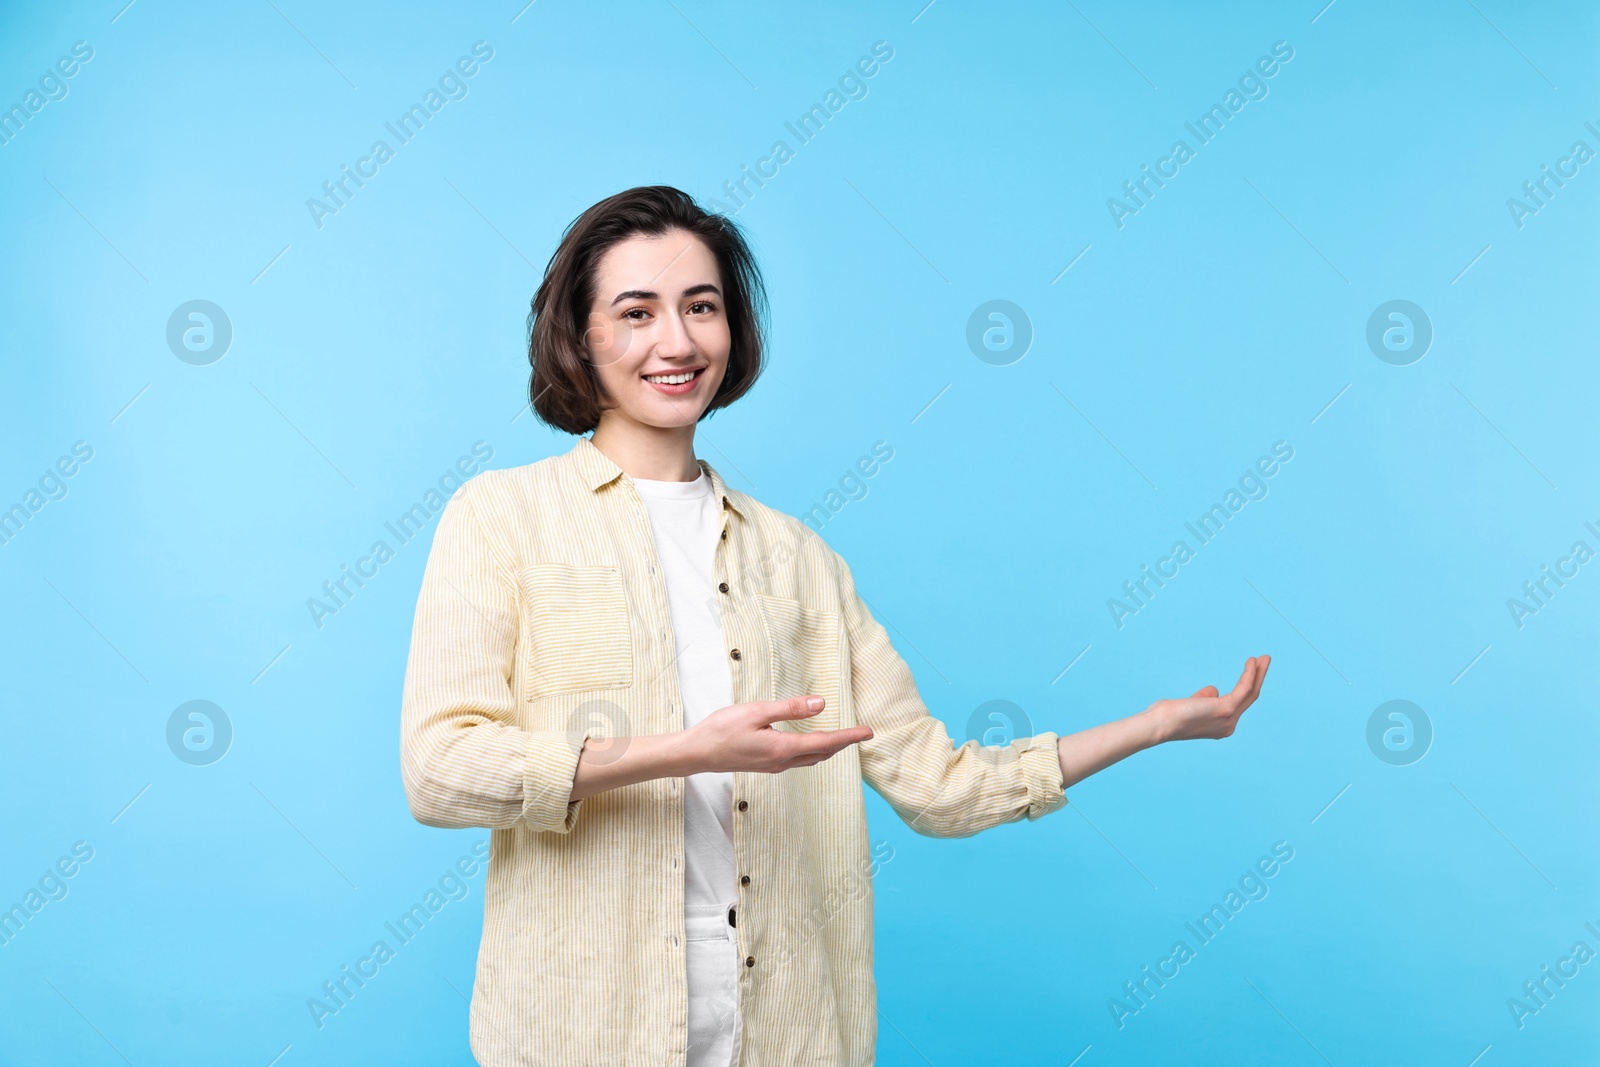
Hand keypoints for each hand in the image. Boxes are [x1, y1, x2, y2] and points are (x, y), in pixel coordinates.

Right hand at [685, 695, 873, 773]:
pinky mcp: (766, 765)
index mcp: (783, 748)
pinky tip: (812, 743)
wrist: (697, 753)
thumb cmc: (722, 730)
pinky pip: (799, 760)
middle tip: (863, 734)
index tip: (868, 732)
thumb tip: (820, 704)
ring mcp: (774, 766)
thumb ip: (790, 708)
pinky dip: (813, 751)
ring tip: (844, 738)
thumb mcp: (757, 711)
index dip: (849, 737)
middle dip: (844, 744)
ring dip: (830, 749)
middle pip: (822, 754)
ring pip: (811, 759)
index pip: (826, 743)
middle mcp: (782, 762)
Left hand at [1147, 655, 1271, 742]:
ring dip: (1258, 673)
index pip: (1237, 704)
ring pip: (1250, 693)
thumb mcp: (1191, 705)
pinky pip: (1244, 688)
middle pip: (1249, 698)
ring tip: (1264, 658)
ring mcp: (1229, 720)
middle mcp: (1229, 726)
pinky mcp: (1227, 709)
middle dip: (1258, 678)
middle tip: (1264, 661)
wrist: (1159, 724)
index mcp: (1221, 727)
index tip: (1249, 669)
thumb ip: (1204, 699)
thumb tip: (1214, 690)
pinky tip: (1251, 661)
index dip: (1244, 685)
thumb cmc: (1167, 715)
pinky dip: (1249, 673)